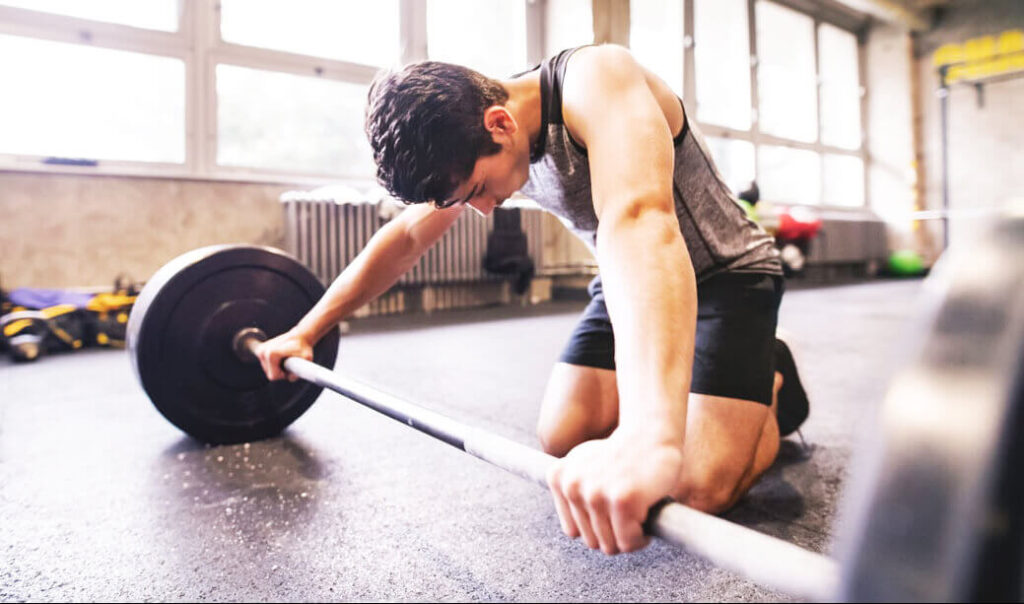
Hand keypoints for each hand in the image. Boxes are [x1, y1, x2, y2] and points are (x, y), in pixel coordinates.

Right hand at [255, 329, 314, 381]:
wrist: (299, 336)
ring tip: (285, 358)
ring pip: (267, 369)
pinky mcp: (260, 349)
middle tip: (289, 362)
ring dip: (277, 367)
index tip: (291, 367)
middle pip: (269, 373)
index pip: (273, 376)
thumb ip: (300, 370)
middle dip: (280, 371)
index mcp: (271, 354)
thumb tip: (291, 378)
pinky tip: (281, 356)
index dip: (284, 375)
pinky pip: (266, 364)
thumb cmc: (303, 347)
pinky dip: (273, 363)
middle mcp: (263, 351)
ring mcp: (260, 350)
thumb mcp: (306, 358)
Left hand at [546, 430, 683, 554]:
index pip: (573, 531)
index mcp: (558, 478)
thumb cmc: (622, 455)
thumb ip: (572, 490)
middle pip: (591, 541)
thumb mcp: (584, 465)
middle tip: (630, 518)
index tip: (612, 515)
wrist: (650, 434)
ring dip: (629, 539)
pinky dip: (641, 539)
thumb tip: (571, 532)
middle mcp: (572, 486)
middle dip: (615, 536)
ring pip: (610, 545)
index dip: (597, 529)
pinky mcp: (621, 501)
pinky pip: (628, 541)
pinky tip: (646, 519)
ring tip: (638, 518)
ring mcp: (596, 494)